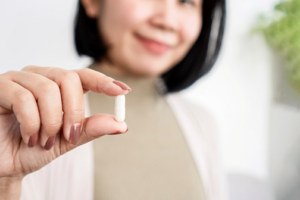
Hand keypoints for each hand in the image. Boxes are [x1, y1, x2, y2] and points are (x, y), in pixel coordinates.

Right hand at [0, 66, 128, 182]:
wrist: (5, 163)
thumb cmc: (34, 148)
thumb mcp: (67, 140)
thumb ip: (90, 129)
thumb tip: (120, 124)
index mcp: (58, 87)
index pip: (84, 76)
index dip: (103, 81)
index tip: (123, 90)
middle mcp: (40, 77)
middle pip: (69, 78)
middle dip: (73, 111)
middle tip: (69, 136)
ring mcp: (19, 79)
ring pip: (47, 90)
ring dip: (51, 122)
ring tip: (43, 141)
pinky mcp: (0, 87)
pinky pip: (24, 98)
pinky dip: (32, 123)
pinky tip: (29, 136)